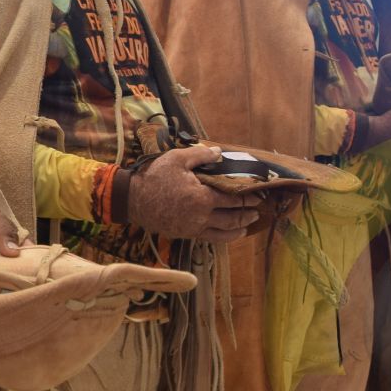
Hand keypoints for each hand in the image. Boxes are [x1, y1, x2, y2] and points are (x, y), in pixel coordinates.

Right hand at [127, 146, 260, 243]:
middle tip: (258, 209)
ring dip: (239, 229)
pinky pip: (210, 239)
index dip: (248, 197)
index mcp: (202, 197)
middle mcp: (201, 216)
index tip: (258, 195)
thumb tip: (220, 152)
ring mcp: (193, 228)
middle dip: (247, 214)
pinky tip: (230, 234)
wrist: (132, 199)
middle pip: (232, 218)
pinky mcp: (186, 234)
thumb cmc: (154, 177)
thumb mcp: (177, 159)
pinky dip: (224, 237)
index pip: (233, 199)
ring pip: (223, 233)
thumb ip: (201, 155)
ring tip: (248, 224)